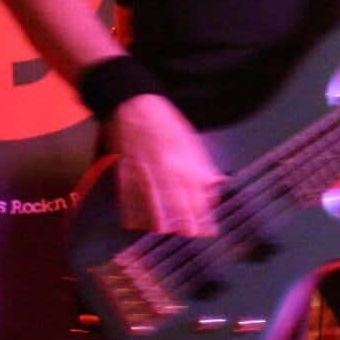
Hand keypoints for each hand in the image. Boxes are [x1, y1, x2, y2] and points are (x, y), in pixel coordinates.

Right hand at [108, 94, 223, 235]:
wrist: (135, 105)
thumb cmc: (167, 124)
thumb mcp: (192, 142)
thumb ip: (203, 167)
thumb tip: (216, 186)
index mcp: (184, 162)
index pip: (197, 194)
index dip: (202, 213)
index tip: (208, 229)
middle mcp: (166, 169)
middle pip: (176, 200)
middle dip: (184, 220)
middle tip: (189, 234)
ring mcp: (143, 171)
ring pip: (151, 200)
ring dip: (158, 218)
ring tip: (163, 231)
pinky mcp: (124, 170)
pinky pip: (127, 195)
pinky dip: (131, 210)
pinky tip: (135, 223)